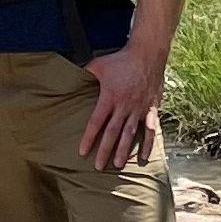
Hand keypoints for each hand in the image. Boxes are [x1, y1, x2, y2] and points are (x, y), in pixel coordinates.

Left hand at [77, 40, 166, 172]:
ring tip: (118, 165)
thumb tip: (69, 78)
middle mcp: (124, 106)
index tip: (82, 152)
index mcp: (109, 97)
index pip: (96, 122)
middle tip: (98, 167)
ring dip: (124, 150)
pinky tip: (145, 157)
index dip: (89, 138)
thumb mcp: (98, 65)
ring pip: (130, 134)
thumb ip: (85, 74)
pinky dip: (148, 144)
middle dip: (104, 150)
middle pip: (112, 133)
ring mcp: (138, 109)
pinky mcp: (151, 109)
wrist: (146, 54)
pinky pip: (150, 130)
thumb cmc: (120, 60)